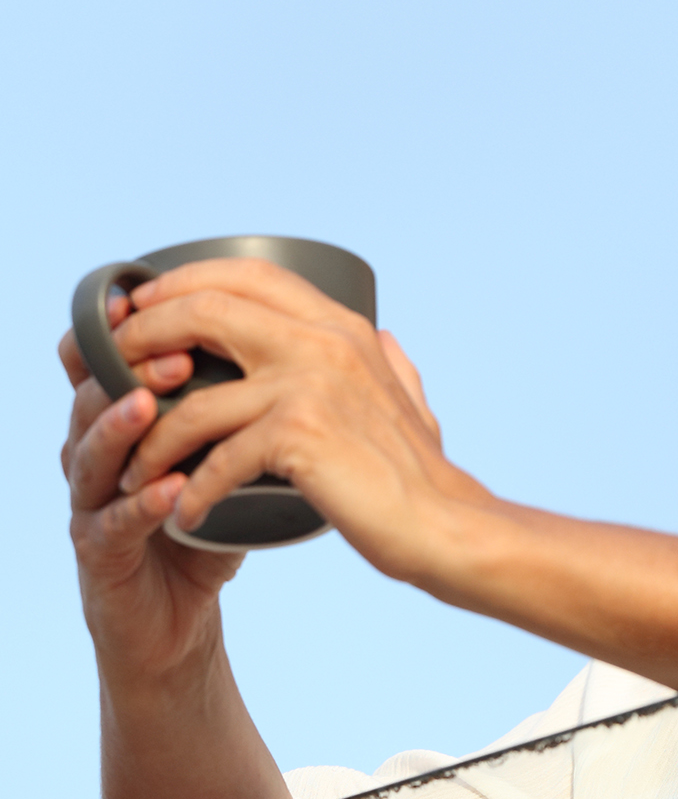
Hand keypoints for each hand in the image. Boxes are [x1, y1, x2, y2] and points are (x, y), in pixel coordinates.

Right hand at [61, 293, 241, 683]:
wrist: (180, 621)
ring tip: (152, 404)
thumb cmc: (206, 528)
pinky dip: (139, 505)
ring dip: (121, 425)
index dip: (131, 327)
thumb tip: (314, 336)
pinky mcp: (99, 556)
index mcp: (125, 420)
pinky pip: (111, 524)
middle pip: (94, 395)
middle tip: (178, 352)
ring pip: (88, 453)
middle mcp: (97, 453)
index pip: (111, 359)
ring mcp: (90, 504)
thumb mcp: (227, 456)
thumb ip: (251, 400)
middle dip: (132, 367)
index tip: (168, 297)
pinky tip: (167, 491)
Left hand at [102, 258, 479, 587]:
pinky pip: (216, 457)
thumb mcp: (410, 398)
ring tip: (132, 471)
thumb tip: (384, 338)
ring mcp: (311, 384)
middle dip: (143, 337)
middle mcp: (325, 341)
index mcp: (342, 325)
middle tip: (111, 372)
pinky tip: (183, 513)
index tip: (140, 311)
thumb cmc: (421, 473)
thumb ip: (391, 363)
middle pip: (204, 309)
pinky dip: (190, 491)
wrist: (445, 525)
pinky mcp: (300, 435)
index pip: (247, 273)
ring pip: (195, 395)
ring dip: (151, 438)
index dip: (182, 283)